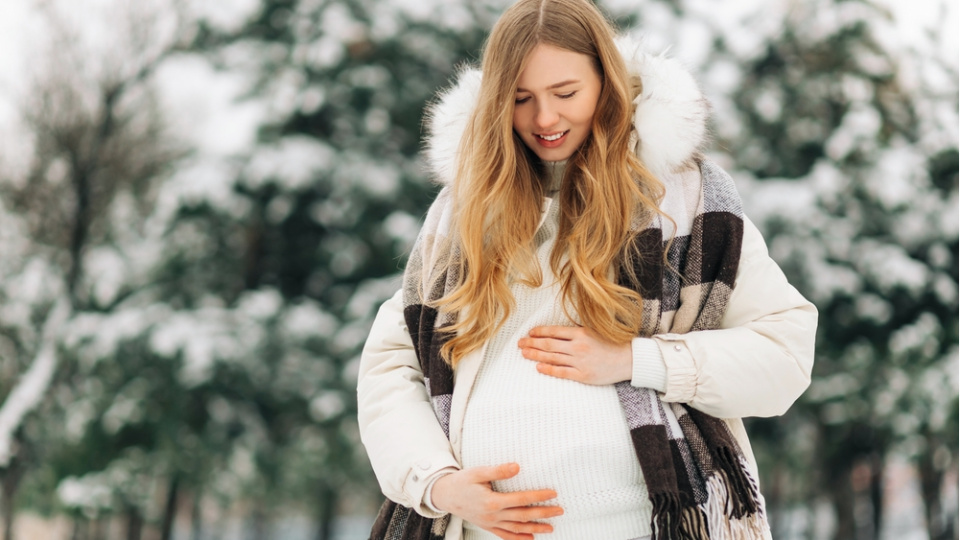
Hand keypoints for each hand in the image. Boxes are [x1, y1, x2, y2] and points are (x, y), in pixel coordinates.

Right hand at [430, 463, 562, 539]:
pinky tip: (530, 539)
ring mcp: (490, 523)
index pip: (521, 499)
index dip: (538, 496)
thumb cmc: (461, 482)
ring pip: (517, 528)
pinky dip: (519, 539)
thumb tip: (517, 467)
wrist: (444, 495)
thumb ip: (498, 471)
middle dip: (543, 513)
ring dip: (535, 528)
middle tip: (560, 511)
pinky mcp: (487, 526)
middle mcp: (493, 515)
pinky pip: (505, 536)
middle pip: (523, 516)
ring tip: (551, 527)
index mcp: (492, 501)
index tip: (553, 493)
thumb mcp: (477, 472)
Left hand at [518, 326, 631, 384]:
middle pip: (549, 345)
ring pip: (552, 358)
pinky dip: (549, 369)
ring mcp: (580, 361)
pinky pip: (562, 372)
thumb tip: (554, 332)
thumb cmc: (610, 344)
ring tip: (524, 354)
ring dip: (536, 356)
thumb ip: (576, 332)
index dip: (539, 332)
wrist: (628, 360)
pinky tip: (538, 367)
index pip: (554, 331)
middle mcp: (578, 346)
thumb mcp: (593, 331)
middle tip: (520, 344)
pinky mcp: (583, 375)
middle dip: (532, 344)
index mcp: (581, 333)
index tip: (529, 333)